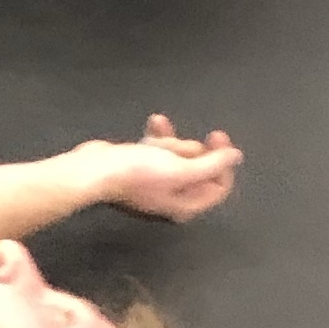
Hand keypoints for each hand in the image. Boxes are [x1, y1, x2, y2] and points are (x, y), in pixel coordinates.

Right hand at [91, 112, 241, 220]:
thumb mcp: (182, 169)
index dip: (223, 162)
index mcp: (186, 205)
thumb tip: (236, 157)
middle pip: (200, 169)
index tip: (216, 138)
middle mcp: (173, 197)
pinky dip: (158, 138)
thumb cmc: (137, 174)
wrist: (92, 171)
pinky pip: (161, 149)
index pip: (220, 186)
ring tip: (154, 140)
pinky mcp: (140, 168)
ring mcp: (156, 183)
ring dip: (170, 141)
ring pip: (180, 155)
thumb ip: (213, 164)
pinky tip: (154, 122)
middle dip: (188, 150)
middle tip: (176, 145)